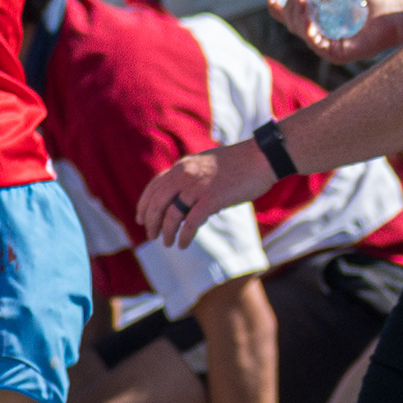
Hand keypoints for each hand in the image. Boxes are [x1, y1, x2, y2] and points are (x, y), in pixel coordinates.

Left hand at [131, 141, 271, 249]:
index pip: (155, 186)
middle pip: (158, 201)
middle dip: (151, 221)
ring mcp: (198, 186)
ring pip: (171, 213)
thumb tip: (184, 202)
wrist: (262, 157)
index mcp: (183, 166)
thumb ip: (192, 180)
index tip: (140, 218)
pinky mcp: (212, 198)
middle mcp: (185, 174)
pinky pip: (191, 222)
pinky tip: (182, 244)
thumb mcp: (207, 167)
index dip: (144, 204)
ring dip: (166, 231)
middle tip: (151, 235)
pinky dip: (184, 235)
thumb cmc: (239, 164)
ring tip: (167, 243)